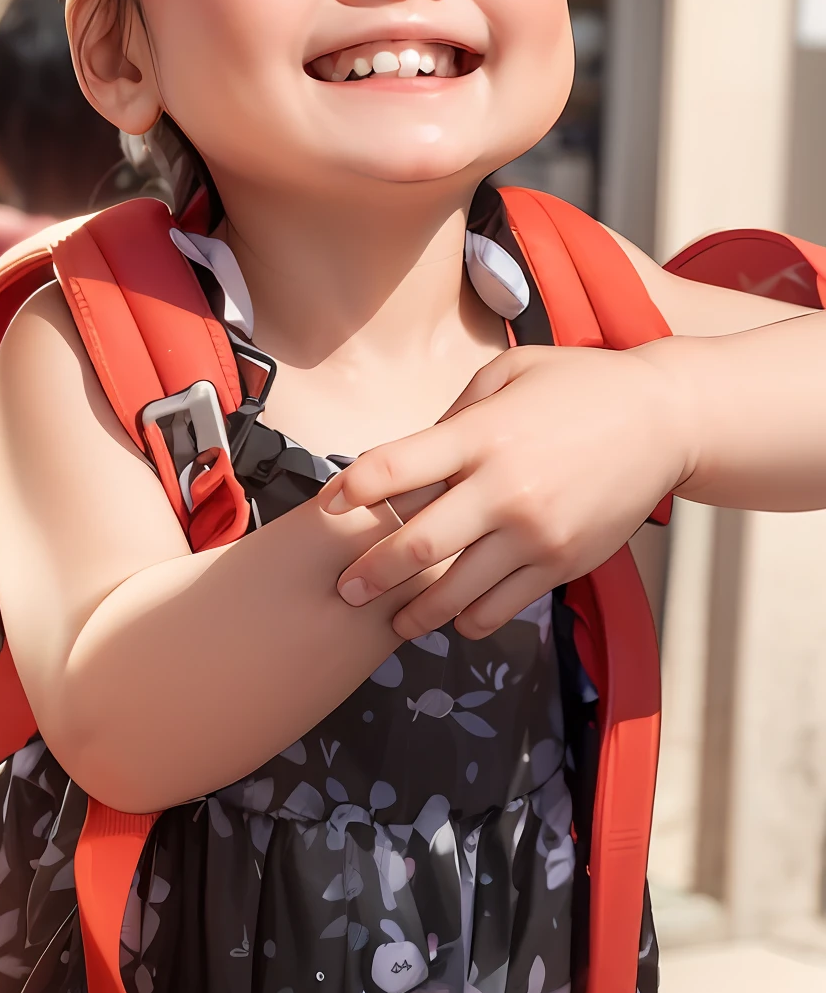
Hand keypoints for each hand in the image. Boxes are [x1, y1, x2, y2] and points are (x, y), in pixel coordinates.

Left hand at [324, 343, 691, 640]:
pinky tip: (453, 616)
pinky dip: (467, 619)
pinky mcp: (562, 563)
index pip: (394, 469)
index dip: (350, 490)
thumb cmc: (578, 387)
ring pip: (454, 593)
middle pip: (415, 547)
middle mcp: (504, 489)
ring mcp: (536, 533)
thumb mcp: (508, 373)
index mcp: (482, 435)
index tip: (327, 505)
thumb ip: (453, 417)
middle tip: (343, 589)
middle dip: (368, 574)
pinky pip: (499, 608)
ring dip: (413, 612)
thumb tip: (407, 459)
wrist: (664, 421)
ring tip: (392, 619)